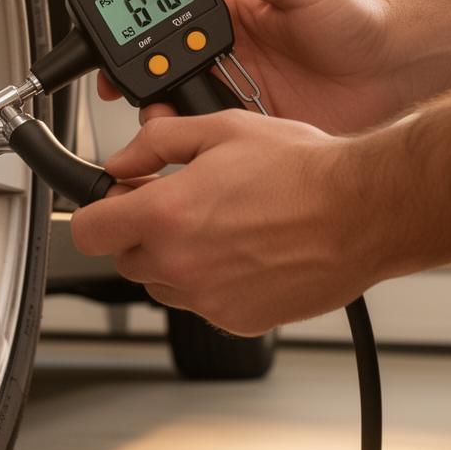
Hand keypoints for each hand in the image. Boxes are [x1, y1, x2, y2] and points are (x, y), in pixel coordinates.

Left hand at [70, 112, 376, 335]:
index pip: (87, 231)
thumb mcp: (220, 129)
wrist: (362, 211)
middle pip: (124, 258)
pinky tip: (244, 253)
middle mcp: (179, 263)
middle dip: (141, 233)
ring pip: (161, 284)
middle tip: (179, 206)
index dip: (97, 214)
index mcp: (165, 215)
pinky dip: (211, 283)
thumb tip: (122, 159)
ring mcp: (208, 298)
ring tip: (220, 228)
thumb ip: (157, 142)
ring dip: (174, 260)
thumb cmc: (302, 170)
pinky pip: (202, 304)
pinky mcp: (237, 320)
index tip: (113, 205)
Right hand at [97, 0, 399, 133]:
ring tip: (154, 109)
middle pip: (164, 60)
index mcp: (231, 11)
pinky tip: (188, 134)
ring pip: (180, 97)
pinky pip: (210, 130)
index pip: (170, 13)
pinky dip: (193, 136)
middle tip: (121, 81)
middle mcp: (227, 49)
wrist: (395, 69)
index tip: (114, 32)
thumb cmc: (356, 18)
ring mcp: (236, 86)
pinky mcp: (251, 121)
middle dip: (135, 72)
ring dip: (160, 105)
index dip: (137, 24)